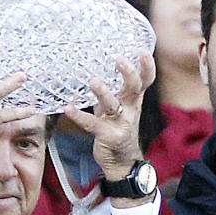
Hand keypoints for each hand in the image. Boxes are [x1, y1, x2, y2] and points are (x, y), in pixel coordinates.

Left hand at [63, 52, 155, 187]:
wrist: (122, 162)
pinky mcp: (108, 136)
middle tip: (119, 59)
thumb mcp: (116, 109)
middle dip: (128, 73)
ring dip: (103, 92)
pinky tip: (69, 109)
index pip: (145, 81)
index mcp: (133, 100)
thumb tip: (88, 71)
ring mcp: (120, 123)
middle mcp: (130, 110)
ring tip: (92, 80)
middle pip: (134, 88)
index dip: (146, 67)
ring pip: (113, 105)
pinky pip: (92, 124)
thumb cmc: (117, 130)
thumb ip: (108, 92)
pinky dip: (79, 116)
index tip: (142, 51)